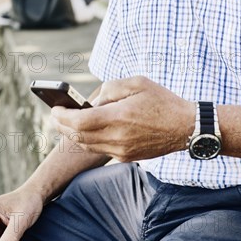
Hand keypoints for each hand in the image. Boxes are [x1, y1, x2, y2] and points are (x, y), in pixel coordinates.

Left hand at [51, 76, 194, 161]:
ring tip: (66, 123)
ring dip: (73, 135)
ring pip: (87, 146)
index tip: (54, 109)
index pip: (79, 121)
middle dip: (62, 126)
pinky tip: (85, 131)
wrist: (186, 127)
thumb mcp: (136, 83)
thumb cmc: (162, 100)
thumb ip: (109, 89)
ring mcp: (122, 151)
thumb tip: (92, 102)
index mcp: (119, 117)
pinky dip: (88, 140)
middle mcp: (117, 138)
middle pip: (78, 136)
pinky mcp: (127, 157)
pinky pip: (100, 150)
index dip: (62, 116)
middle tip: (55, 115)